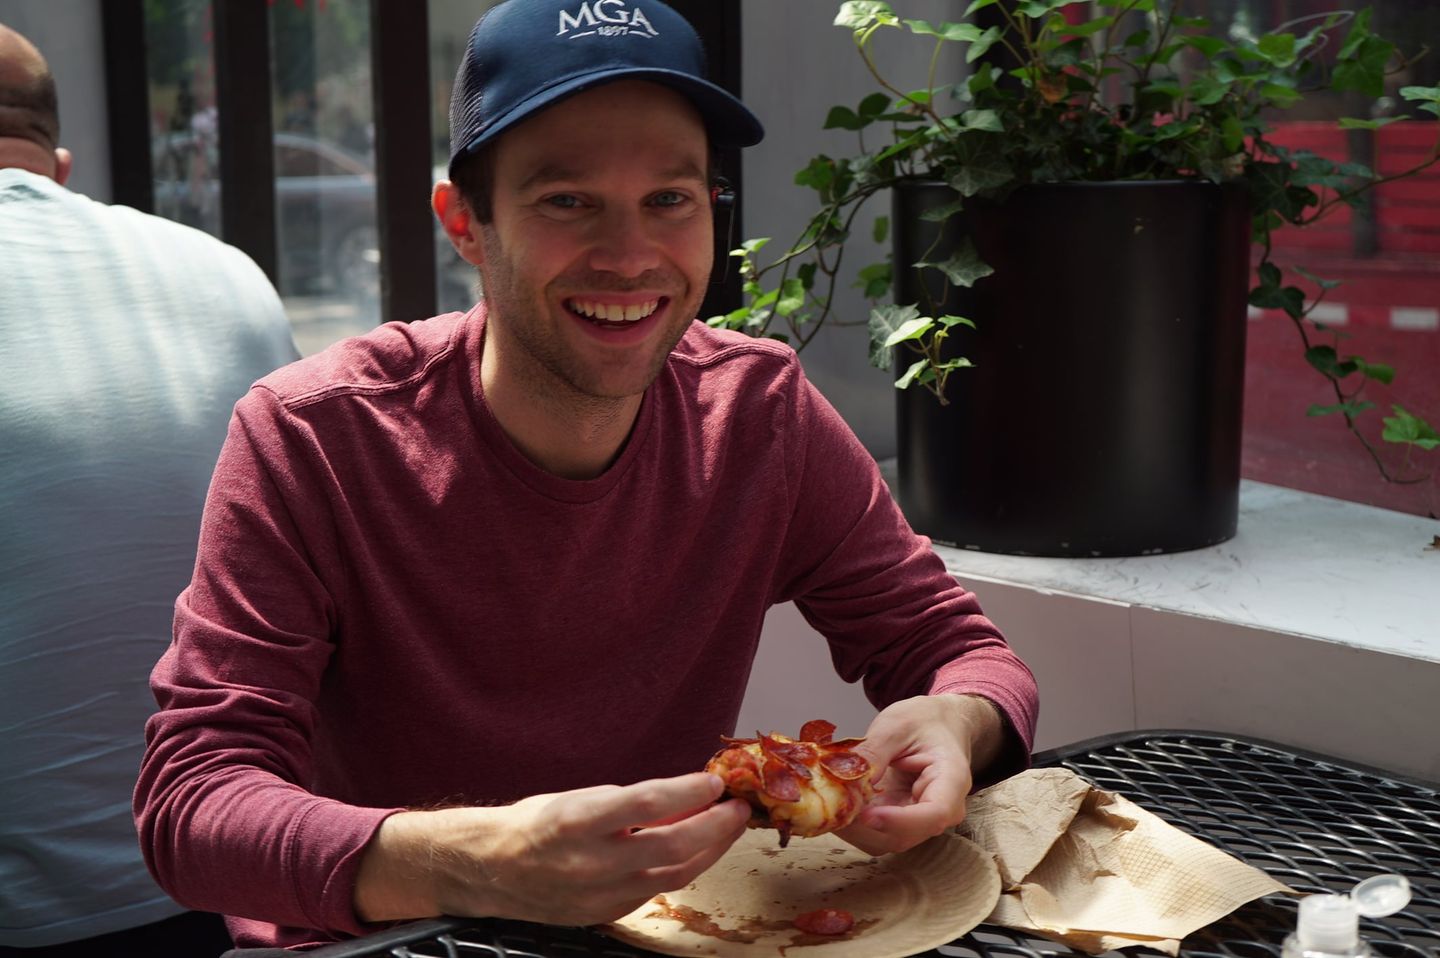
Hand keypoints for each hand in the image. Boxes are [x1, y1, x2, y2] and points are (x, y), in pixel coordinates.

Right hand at [355, 772, 750, 925]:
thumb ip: (627, 802)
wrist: (490, 869)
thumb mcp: (578, 797)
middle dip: (715, 826)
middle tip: (738, 807)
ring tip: (728, 828)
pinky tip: (696, 852)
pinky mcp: (605, 914)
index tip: (715, 780)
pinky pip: (655, 891)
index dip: (687, 791)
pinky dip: (681, 869)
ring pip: (673, 875)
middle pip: (672, 846)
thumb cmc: (535, 824)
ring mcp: (599, 894)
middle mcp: (589, 861)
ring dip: (708, 850)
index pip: (646, 804)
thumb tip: (681, 797)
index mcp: (577, 821)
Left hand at [836, 694, 1002, 855]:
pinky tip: (835, 803)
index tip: (865, 814)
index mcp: (952, 780)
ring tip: (828, 801)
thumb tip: (847, 778)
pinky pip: (874, 833)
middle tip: (831, 804)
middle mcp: (940, 810)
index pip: (934, 814)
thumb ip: (874, 751)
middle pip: (904, 835)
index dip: (899, 820)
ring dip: (852, 828)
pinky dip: (851, 824)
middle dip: (863, 826)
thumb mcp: (897, 724)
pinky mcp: (898, 821)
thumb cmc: (924, 721)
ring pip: (885, 840)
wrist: (937, 725)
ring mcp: (918, 820)